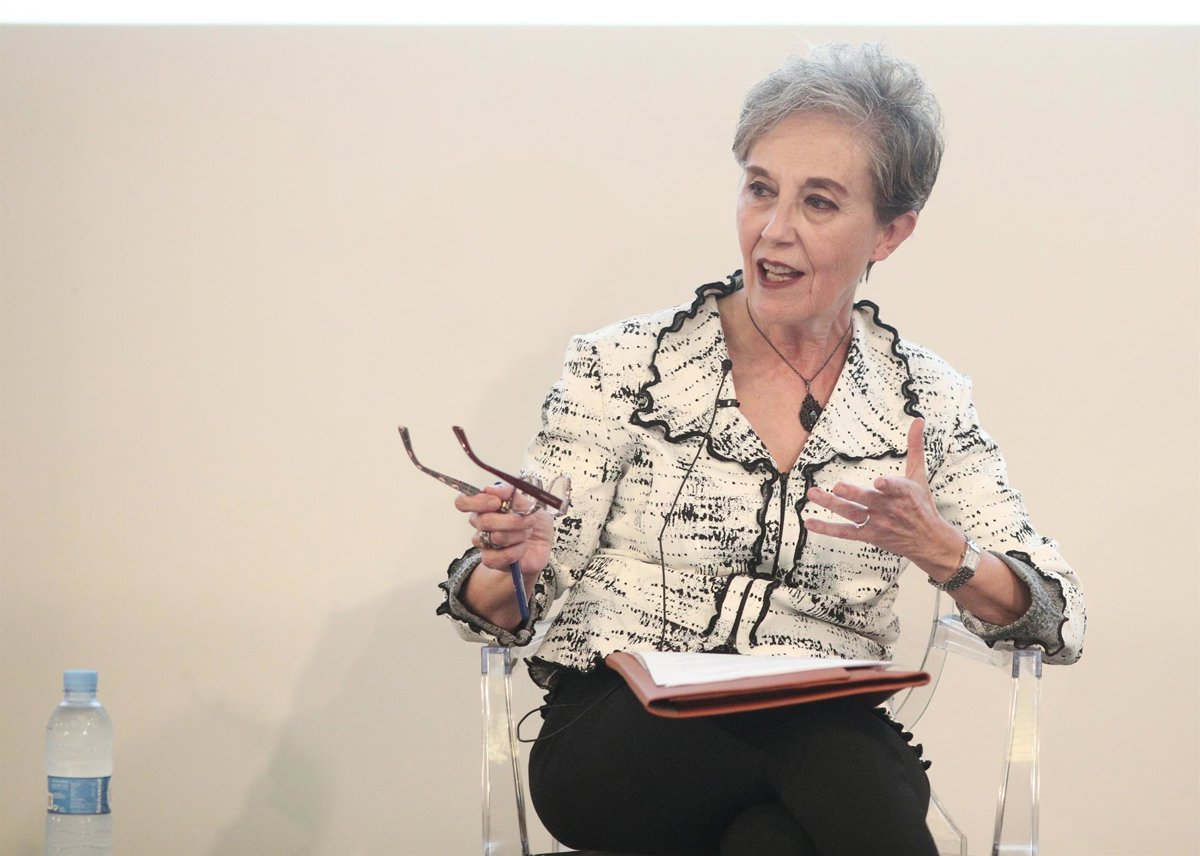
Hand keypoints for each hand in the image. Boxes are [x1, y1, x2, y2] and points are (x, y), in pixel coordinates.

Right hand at [454, 483, 553, 578]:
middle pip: (483, 520)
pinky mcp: (490, 561)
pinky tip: (523, 548)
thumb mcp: (530, 503)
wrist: (542, 546)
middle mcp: (480, 524)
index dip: (478, 502)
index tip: (497, 502)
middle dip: (511, 520)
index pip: (463, 502)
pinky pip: (497, 557)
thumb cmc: (533, 522)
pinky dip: (515, 551)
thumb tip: (491, 489)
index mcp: (485, 506)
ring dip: (518, 535)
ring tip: (528, 534)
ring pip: (494, 538)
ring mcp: (483, 543)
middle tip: (529, 520)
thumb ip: (511, 493)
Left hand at [803, 418, 962, 576]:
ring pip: (853, 514)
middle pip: (870, 501)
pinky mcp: (869, 535)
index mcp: (903, 493)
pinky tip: (810, 522)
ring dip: (832, 505)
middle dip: (854, 494)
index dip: (888, 485)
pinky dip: (827, 528)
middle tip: (838, 487)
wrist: (928, 541)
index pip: (897, 488)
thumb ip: (915, 447)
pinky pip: (845, 532)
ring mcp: (878, 523)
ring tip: (813, 494)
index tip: (879, 483)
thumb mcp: (919, 476)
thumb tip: (918, 420)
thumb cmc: (922, 505)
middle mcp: (889, 508)